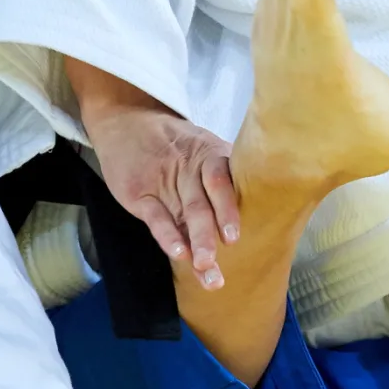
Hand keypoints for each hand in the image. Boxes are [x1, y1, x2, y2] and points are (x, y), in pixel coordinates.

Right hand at [67, 59, 239, 288]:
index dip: (231, 207)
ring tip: (205, 266)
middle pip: (207, 199)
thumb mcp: (202, 147)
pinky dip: (167, 235)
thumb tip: (262, 212)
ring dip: (197, 239)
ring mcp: (165, 181)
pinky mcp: (140, 193)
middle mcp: (191, 169)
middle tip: (229, 249)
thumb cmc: (173, 145)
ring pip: (185, 211)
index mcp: (212, 157)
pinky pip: (156, 216)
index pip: (226, 181)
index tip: (238, 233)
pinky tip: (178, 253)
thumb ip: (226, 177)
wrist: (126, 122)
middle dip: (217, 227)